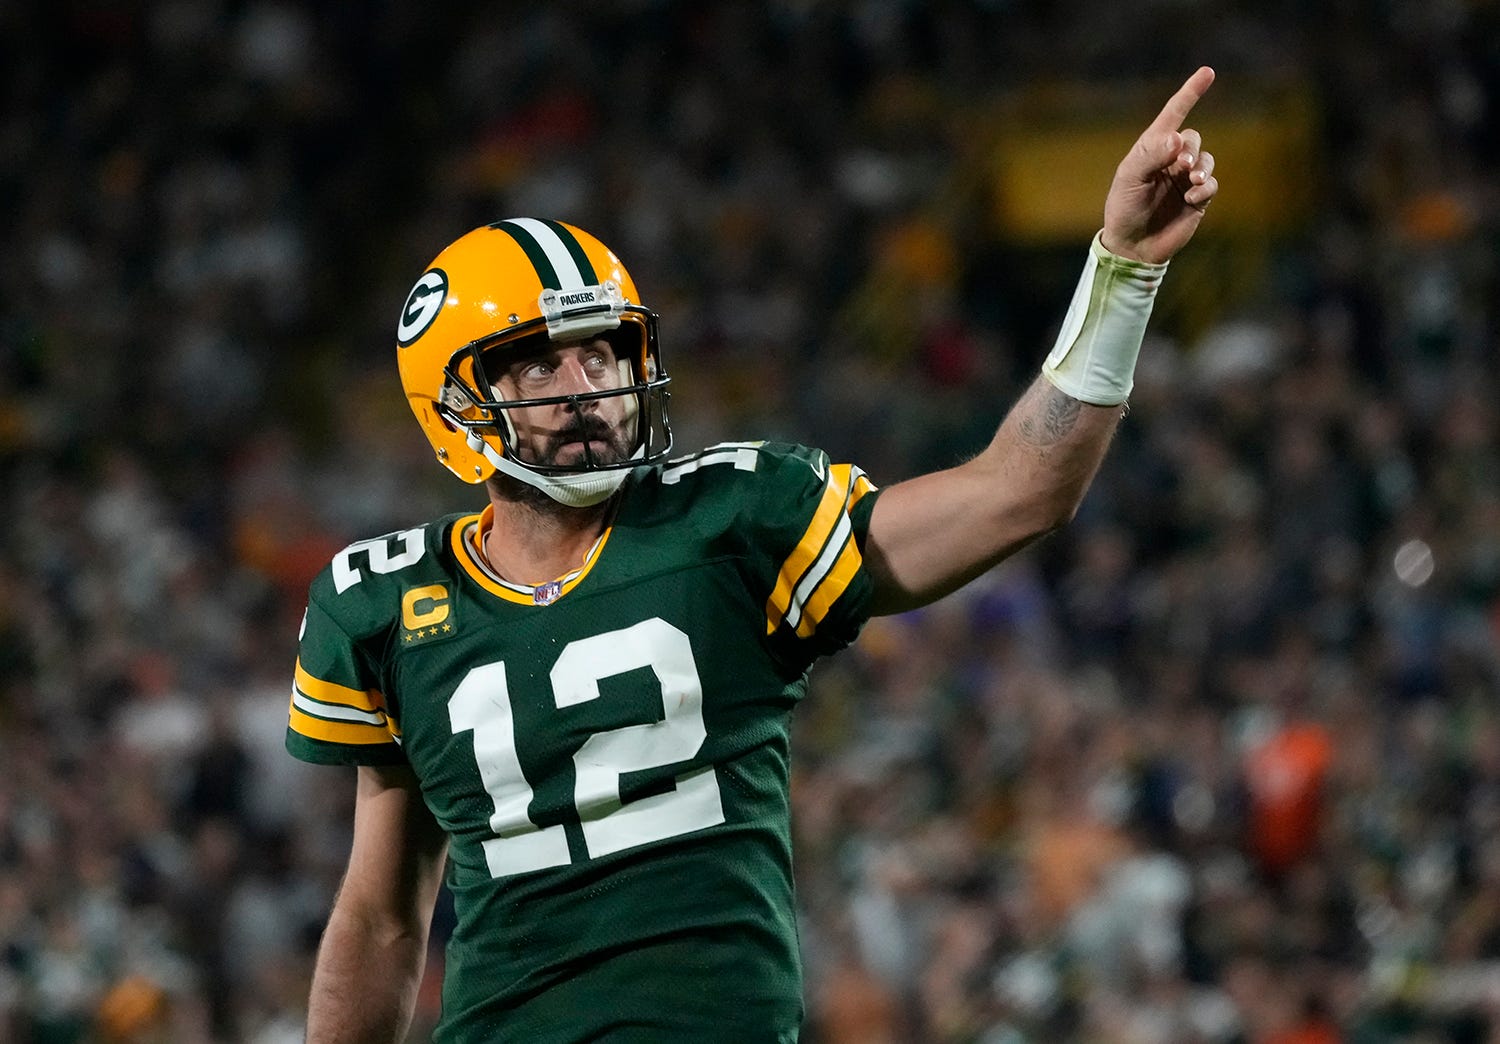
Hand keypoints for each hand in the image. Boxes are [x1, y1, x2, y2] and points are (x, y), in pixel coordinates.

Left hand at [1101, 66, 1218, 263]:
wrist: (1132, 245)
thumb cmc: (1124, 209)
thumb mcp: (1129, 179)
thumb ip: (1151, 156)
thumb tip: (1178, 138)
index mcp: (1152, 149)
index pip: (1174, 115)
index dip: (1190, 92)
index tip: (1208, 72)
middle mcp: (1171, 161)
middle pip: (1193, 139)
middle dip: (1190, 150)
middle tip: (1181, 167)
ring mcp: (1186, 180)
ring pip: (1206, 160)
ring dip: (1202, 168)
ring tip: (1192, 183)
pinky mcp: (1198, 200)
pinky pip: (1212, 185)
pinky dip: (1205, 190)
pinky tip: (1191, 201)